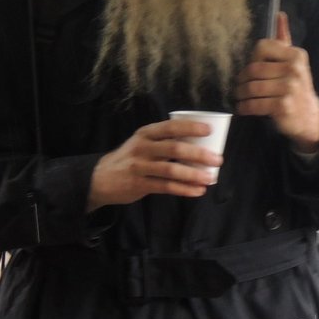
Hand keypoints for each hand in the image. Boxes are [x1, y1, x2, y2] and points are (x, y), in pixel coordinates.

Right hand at [86, 119, 221, 211]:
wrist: (101, 177)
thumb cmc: (130, 157)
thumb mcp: (142, 143)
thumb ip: (164, 142)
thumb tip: (198, 144)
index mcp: (146, 133)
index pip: (171, 127)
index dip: (190, 128)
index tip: (209, 130)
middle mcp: (142, 147)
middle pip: (174, 149)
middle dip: (198, 154)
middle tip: (217, 159)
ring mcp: (140, 166)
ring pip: (171, 170)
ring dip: (193, 174)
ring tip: (210, 178)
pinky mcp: (139, 185)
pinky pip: (165, 187)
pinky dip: (183, 189)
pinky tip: (197, 191)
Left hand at [233, 12, 318, 152]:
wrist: (309, 117)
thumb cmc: (296, 87)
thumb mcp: (294, 62)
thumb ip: (284, 39)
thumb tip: (279, 14)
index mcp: (296, 55)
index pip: (262, 47)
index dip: (252, 59)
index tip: (251, 70)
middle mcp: (294, 69)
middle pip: (253, 69)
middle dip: (241, 80)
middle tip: (239, 86)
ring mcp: (290, 88)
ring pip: (252, 87)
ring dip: (241, 94)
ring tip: (239, 97)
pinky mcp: (283, 105)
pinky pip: (254, 104)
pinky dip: (244, 107)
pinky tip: (243, 108)